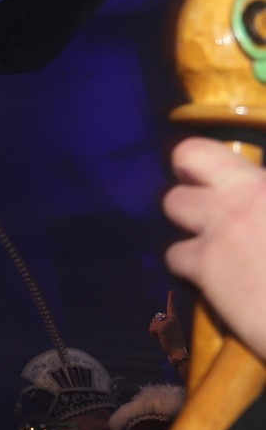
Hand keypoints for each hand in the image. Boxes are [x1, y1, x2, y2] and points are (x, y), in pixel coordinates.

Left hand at [148, 288, 187, 359]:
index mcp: (175, 319)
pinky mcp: (161, 327)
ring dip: (154, 331)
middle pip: (155, 318)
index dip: (171, 299)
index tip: (171, 291)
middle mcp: (171, 319)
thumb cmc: (174, 341)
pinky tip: (160, 338)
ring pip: (152, 324)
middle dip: (156, 326)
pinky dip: (152, 334)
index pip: (172, 307)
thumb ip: (165, 323)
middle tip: (165, 335)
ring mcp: (166, 322)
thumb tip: (154, 320)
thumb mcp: (171, 330)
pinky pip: (151, 328)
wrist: (179, 349)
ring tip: (163, 337)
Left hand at [163, 138, 265, 360]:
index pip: (233, 154)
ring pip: (174, 201)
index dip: (227, 162)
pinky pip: (174, 254)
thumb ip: (262, 200)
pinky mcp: (205, 263)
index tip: (232, 174)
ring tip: (209, 233)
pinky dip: (187, 264)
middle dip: (189, 166)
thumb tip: (254, 208)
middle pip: (191, 154)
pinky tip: (209, 275)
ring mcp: (223, 225)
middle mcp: (248, 192)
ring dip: (187, 217)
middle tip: (200, 186)